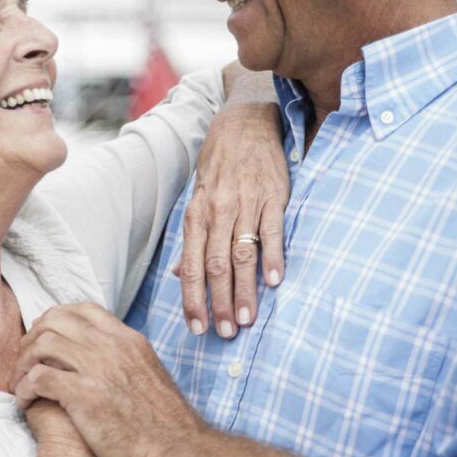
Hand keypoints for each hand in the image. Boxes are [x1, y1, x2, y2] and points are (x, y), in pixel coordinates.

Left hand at [13, 303, 205, 456]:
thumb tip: (102, 352)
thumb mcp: (148, 372)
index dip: (56, 318)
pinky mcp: (83, 394)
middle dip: (32, 338)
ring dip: (23, 363)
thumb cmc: (162, 421)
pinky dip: (24, 387)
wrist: (175, 448)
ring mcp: (97, 368)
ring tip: (20, 381)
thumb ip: (123, 356)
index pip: (83, 309)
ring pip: (41, 345)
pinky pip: (38, 378)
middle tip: (25, 359)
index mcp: (128, 339)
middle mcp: (111, 346)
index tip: (44, 335)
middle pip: (56, 321)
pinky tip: (25, 400)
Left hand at [177, 99, 287, 338]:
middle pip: (216, 266)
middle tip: (225, 332)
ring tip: (247, 318)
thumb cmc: (219, 167)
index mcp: (196, 216)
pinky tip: (275, 281)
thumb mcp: (198, 199)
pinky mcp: (273, 196)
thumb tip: (180, 274)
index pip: (192, 266)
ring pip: (242, 254)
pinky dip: (273, 257)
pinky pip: (272, 231)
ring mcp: (246, 204)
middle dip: (219, 303)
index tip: (197, 328)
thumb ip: (192, 240)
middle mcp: (218, 212)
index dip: (193, 299)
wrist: (245, 123)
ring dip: (244, 290)